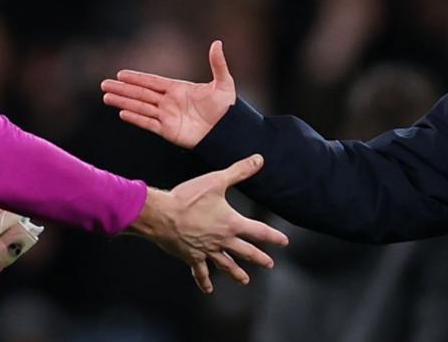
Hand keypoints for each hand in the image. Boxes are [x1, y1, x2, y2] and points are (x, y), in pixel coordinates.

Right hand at [101, 40, 235, 148]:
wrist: (228, 132)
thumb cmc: (227, 109)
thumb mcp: (223, 83)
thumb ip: (217, 64)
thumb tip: (217, 43)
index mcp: (178, 89)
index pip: (152, 82)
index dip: (136, 78)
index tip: (121, 74)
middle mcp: (169, 102)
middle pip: (141, 94)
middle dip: (123, 89)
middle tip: (104, 84)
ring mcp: (167, 117)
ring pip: (140, 107)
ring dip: (123, 102)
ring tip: (106, 97)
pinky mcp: (168, 131)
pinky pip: (148, 123)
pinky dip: (135, 118)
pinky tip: (122, 112)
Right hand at [131, 154, 288, 292]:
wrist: (162, 214)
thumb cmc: (188, 198)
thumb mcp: (216, 181)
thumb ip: (239, 171)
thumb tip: (258, 160)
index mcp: (231, 223)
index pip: (259, 231)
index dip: (273, 237)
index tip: (284, 242)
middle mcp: (222, 240)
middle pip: (246, 251)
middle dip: (259, 258)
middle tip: (269, 264)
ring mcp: (207, 250)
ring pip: (226, 265)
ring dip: (236, 273)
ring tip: (245, 280)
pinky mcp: (191, 256)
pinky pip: (200, 271)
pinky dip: (204, 281)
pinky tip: (208, 288)